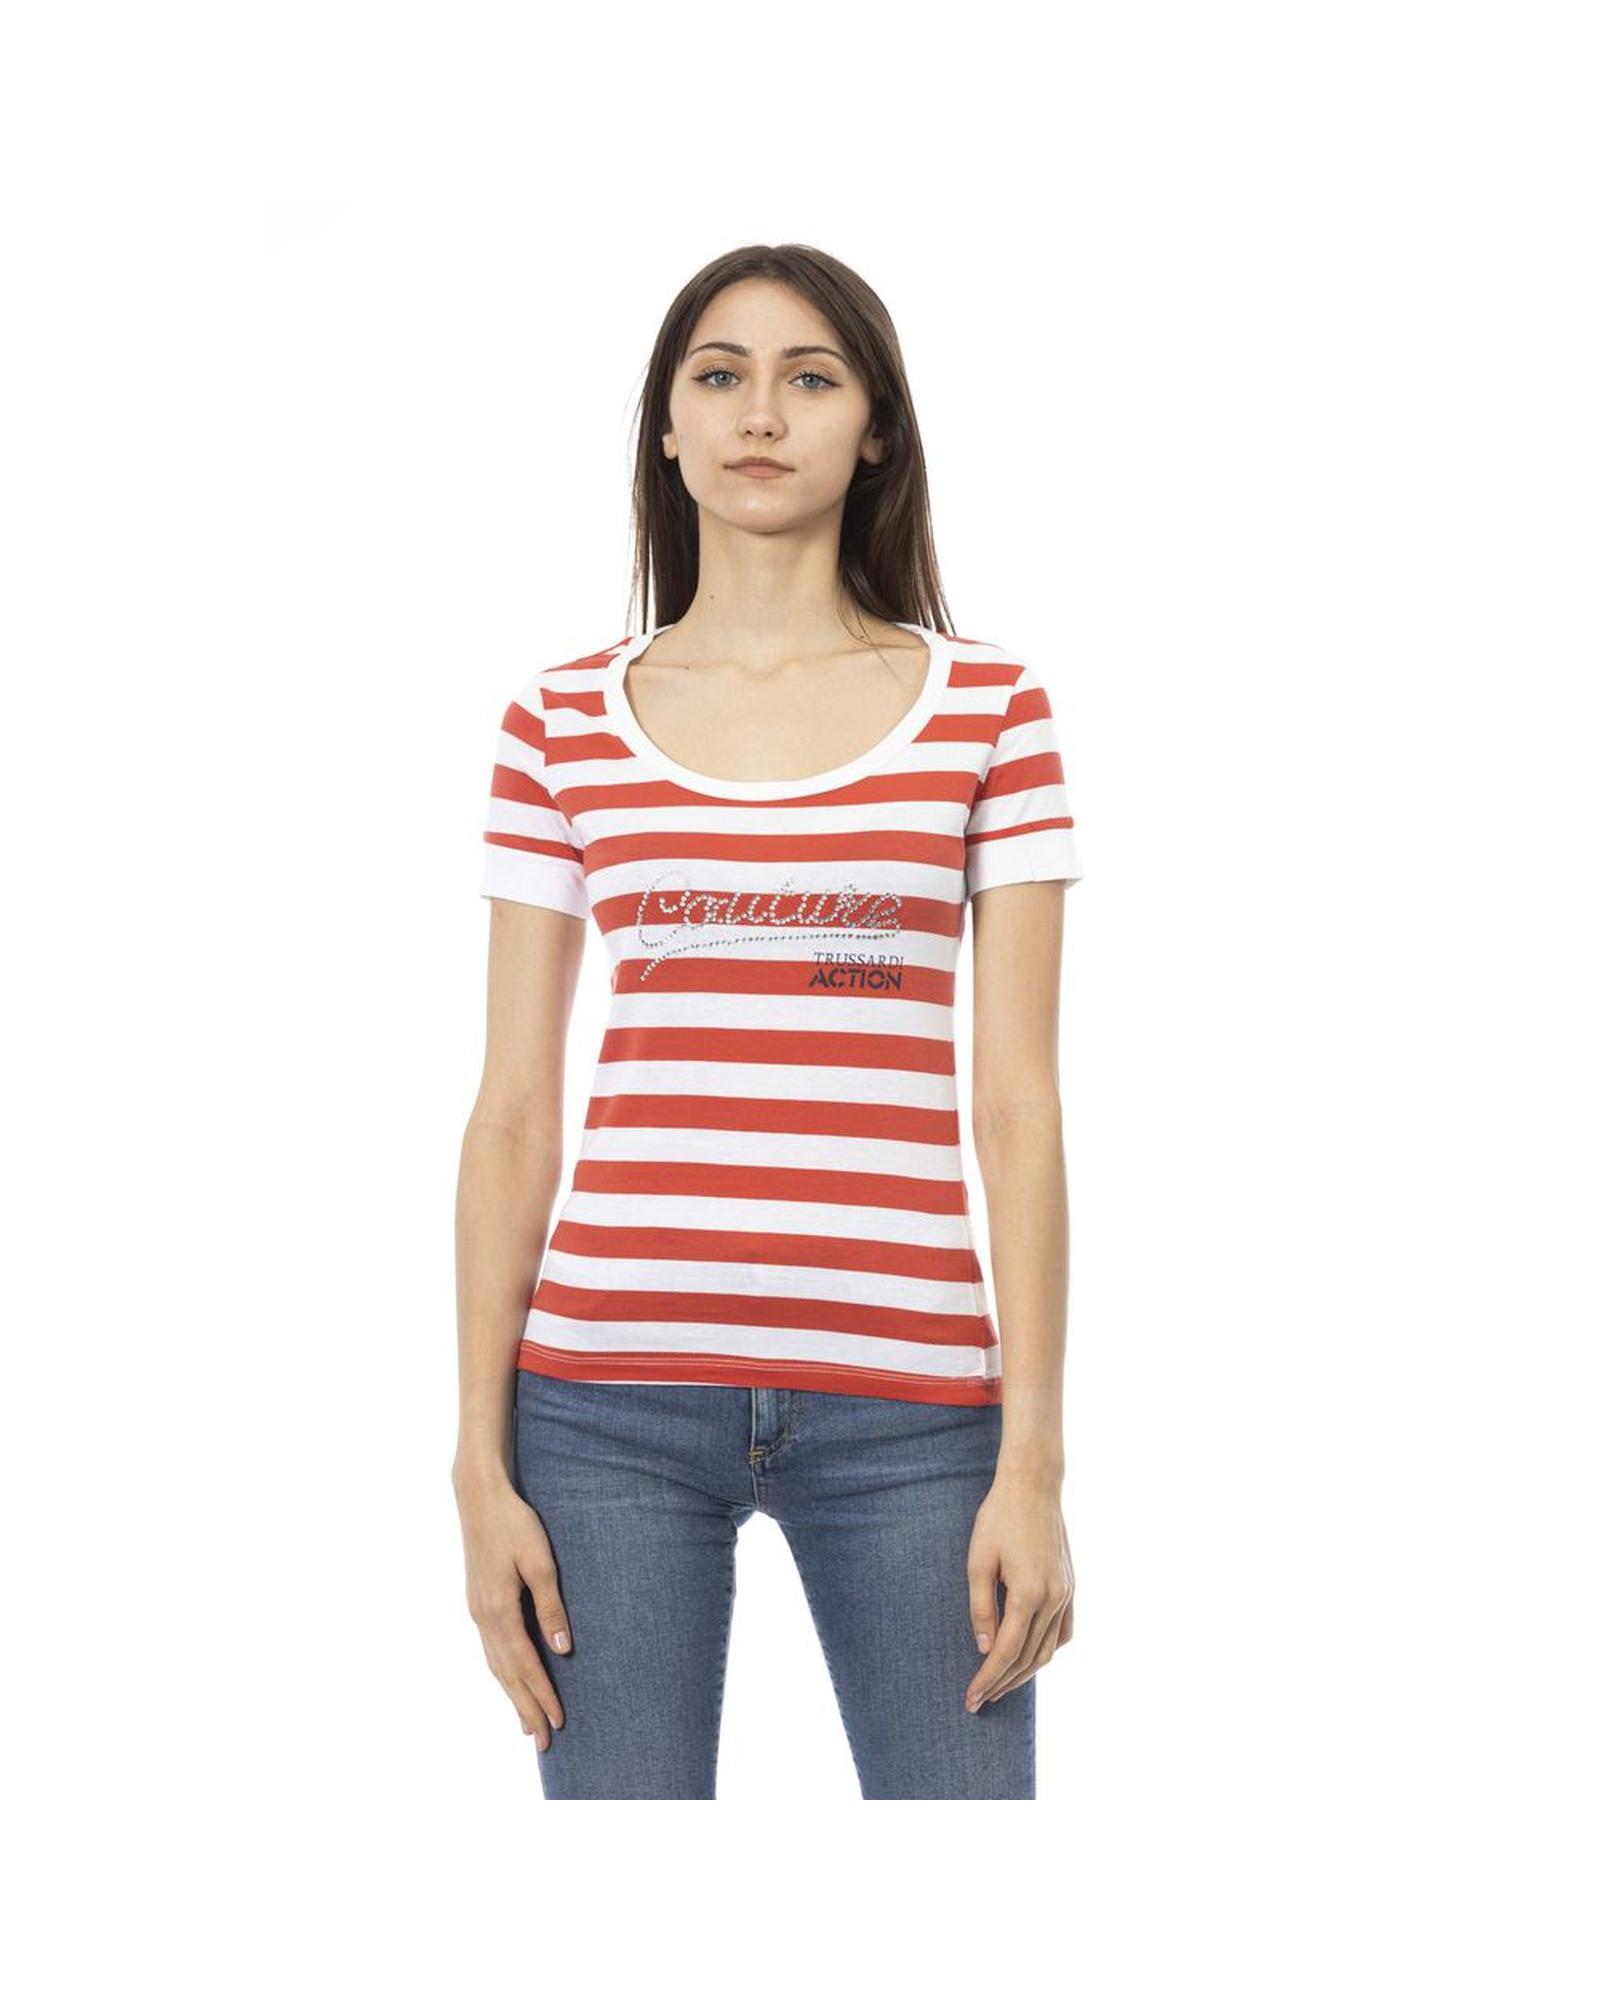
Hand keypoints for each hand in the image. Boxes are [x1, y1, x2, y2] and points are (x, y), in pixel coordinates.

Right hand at [455, 1468, 571, 1749]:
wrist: (479, 1496)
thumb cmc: (515, 1523)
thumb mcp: (539, 1560)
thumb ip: (550, 1605)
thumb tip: (562, 1648)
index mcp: (498, 1610)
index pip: (525, 1664)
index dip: (542, 1694)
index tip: (559, 1722)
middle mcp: (483, 1617)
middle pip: (506, 1674)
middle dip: (525, 1708)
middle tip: (543, 1742)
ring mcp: (477, 1611)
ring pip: (496, 1665)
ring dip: (512, 1695)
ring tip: (527, 1724)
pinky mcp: (478, 1602)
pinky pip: (492, 1649)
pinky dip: (503, 1672)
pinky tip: (511, 1680)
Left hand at [963, 1471, 1074, 1711]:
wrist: (1033, 1485)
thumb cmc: (999, 1518)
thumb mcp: (978, 1561)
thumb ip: (981, 1608)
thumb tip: (985, 1649)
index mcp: (1029, 1594)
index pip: (1006, 1652)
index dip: (987, 1679)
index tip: (971, 1699)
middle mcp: (1054, 1599)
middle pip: (1029, 1658)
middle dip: (1003, 1683)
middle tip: (980, 1700)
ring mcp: (1067, 1593)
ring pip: (1049, 1649)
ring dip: (1025, 1672)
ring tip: (1000, 1685)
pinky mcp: (1071, 1586)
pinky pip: (1064, 1632)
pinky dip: (1048, 1651)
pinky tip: (1031, 1657)